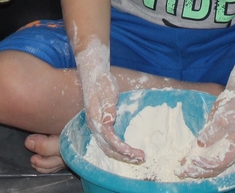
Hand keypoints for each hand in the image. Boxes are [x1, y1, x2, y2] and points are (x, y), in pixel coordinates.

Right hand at [74, 41, 141, 164]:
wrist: (94, 76)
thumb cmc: (102, 83)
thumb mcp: (107, 92)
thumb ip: (108, 108)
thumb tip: (108, 122)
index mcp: (96, 120)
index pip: (110, 140)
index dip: (123, 149)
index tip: (136, 153)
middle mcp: (94, 127)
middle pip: (108, 148)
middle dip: (124, 156)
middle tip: (141, 158)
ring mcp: (96, 128)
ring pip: (107, 148)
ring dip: (121, 155)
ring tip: (136, 158)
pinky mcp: (100, 126)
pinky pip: (108, 143)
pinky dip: (118, 150)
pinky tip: (127, 151)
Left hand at [179, 90, 234, 177]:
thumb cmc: (234, 107)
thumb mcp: (223, 118)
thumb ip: (212, 132)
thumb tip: (200, 144)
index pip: (221, 162)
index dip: (207, 164)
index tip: (194, 161)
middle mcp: (229, 152)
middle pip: (214, 168)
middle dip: (198, 171)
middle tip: (182, 172)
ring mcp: (222, 148)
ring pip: (209, 164)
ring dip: (195, 168)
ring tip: (180, 169)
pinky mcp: (215, 142)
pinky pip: (206, 155)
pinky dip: (196, 158)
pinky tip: (185, 160)